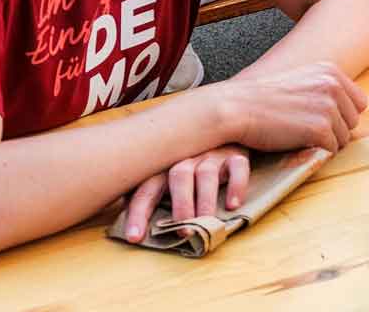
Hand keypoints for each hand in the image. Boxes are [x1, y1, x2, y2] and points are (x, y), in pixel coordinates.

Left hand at [122, 146, 249, 243]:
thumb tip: (131, 230)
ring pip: (206, 173)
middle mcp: (187, 157)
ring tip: (206, 223)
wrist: (229, 133)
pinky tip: (233, 206)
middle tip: (183, 233)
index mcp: (166, 166)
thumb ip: (154, 197)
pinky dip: (236, 185)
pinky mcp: (236, 154)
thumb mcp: (170, 178)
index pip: (147, 186)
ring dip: (205, 201)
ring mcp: (212, 154)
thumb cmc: (193, 167)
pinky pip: (237, 166)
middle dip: (180, 205)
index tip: (133, 237)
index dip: (138, 211)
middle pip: (178, 175)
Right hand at [223, 61, 367, 153]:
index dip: (343, 115)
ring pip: (344, 137)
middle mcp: (333, 86)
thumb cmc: (263, 99)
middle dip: (336, 129)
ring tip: (301, 137)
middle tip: (309, 132)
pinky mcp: (321, 129)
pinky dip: (318, 152)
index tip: (325, 121)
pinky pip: (332, 149)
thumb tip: (350, 109)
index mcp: (330, 72)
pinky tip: (299, 144)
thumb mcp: (299, 81)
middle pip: (353, 120)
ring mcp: (328, 107)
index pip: (358, 101)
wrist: (237, 108)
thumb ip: (324, 89)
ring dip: (326, 142)